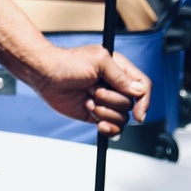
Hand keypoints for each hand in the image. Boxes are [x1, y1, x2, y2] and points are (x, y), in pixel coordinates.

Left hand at [30, 44, 150, 136]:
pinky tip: (96, 121)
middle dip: (112, 101)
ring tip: (88, 102)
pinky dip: (107, 128)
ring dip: (105, 113)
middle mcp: (115, 86)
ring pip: (121, 118)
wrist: (46, 76)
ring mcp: (106, 102)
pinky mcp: (97, 115)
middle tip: (94, 90)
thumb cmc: (69, 62)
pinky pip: (112, 128)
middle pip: (130, 104)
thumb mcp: (99, 61)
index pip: (143, 86)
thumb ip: (120, 76)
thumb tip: (138, 91)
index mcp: (120, 70)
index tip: (138, 114)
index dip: (144, 101)